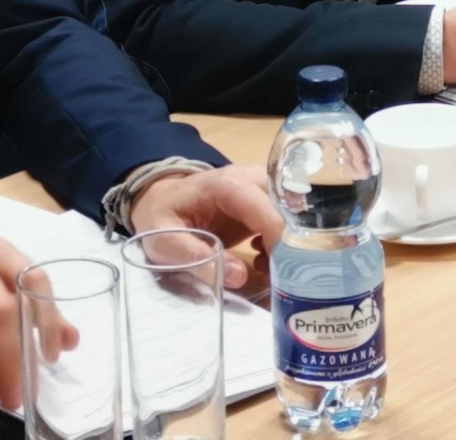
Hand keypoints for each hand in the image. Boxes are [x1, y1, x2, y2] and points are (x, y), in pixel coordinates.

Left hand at [127, 164, 284, 288]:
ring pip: (294, 210)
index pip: (268, 208)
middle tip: (286, 275)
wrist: (161, 199)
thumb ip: (197, 257)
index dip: (281, 240)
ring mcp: (259, 188)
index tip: (282, 272)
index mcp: (227, 186)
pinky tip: (263, 260)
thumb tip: (239, 276)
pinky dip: (283, 241)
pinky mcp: (262, 201)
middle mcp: (250, 179)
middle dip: (294, 242)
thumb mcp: (165, 242)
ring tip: (269, 269)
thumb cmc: (161, 218)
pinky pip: (287, 217)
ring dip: (290, 242)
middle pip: (290, 205)